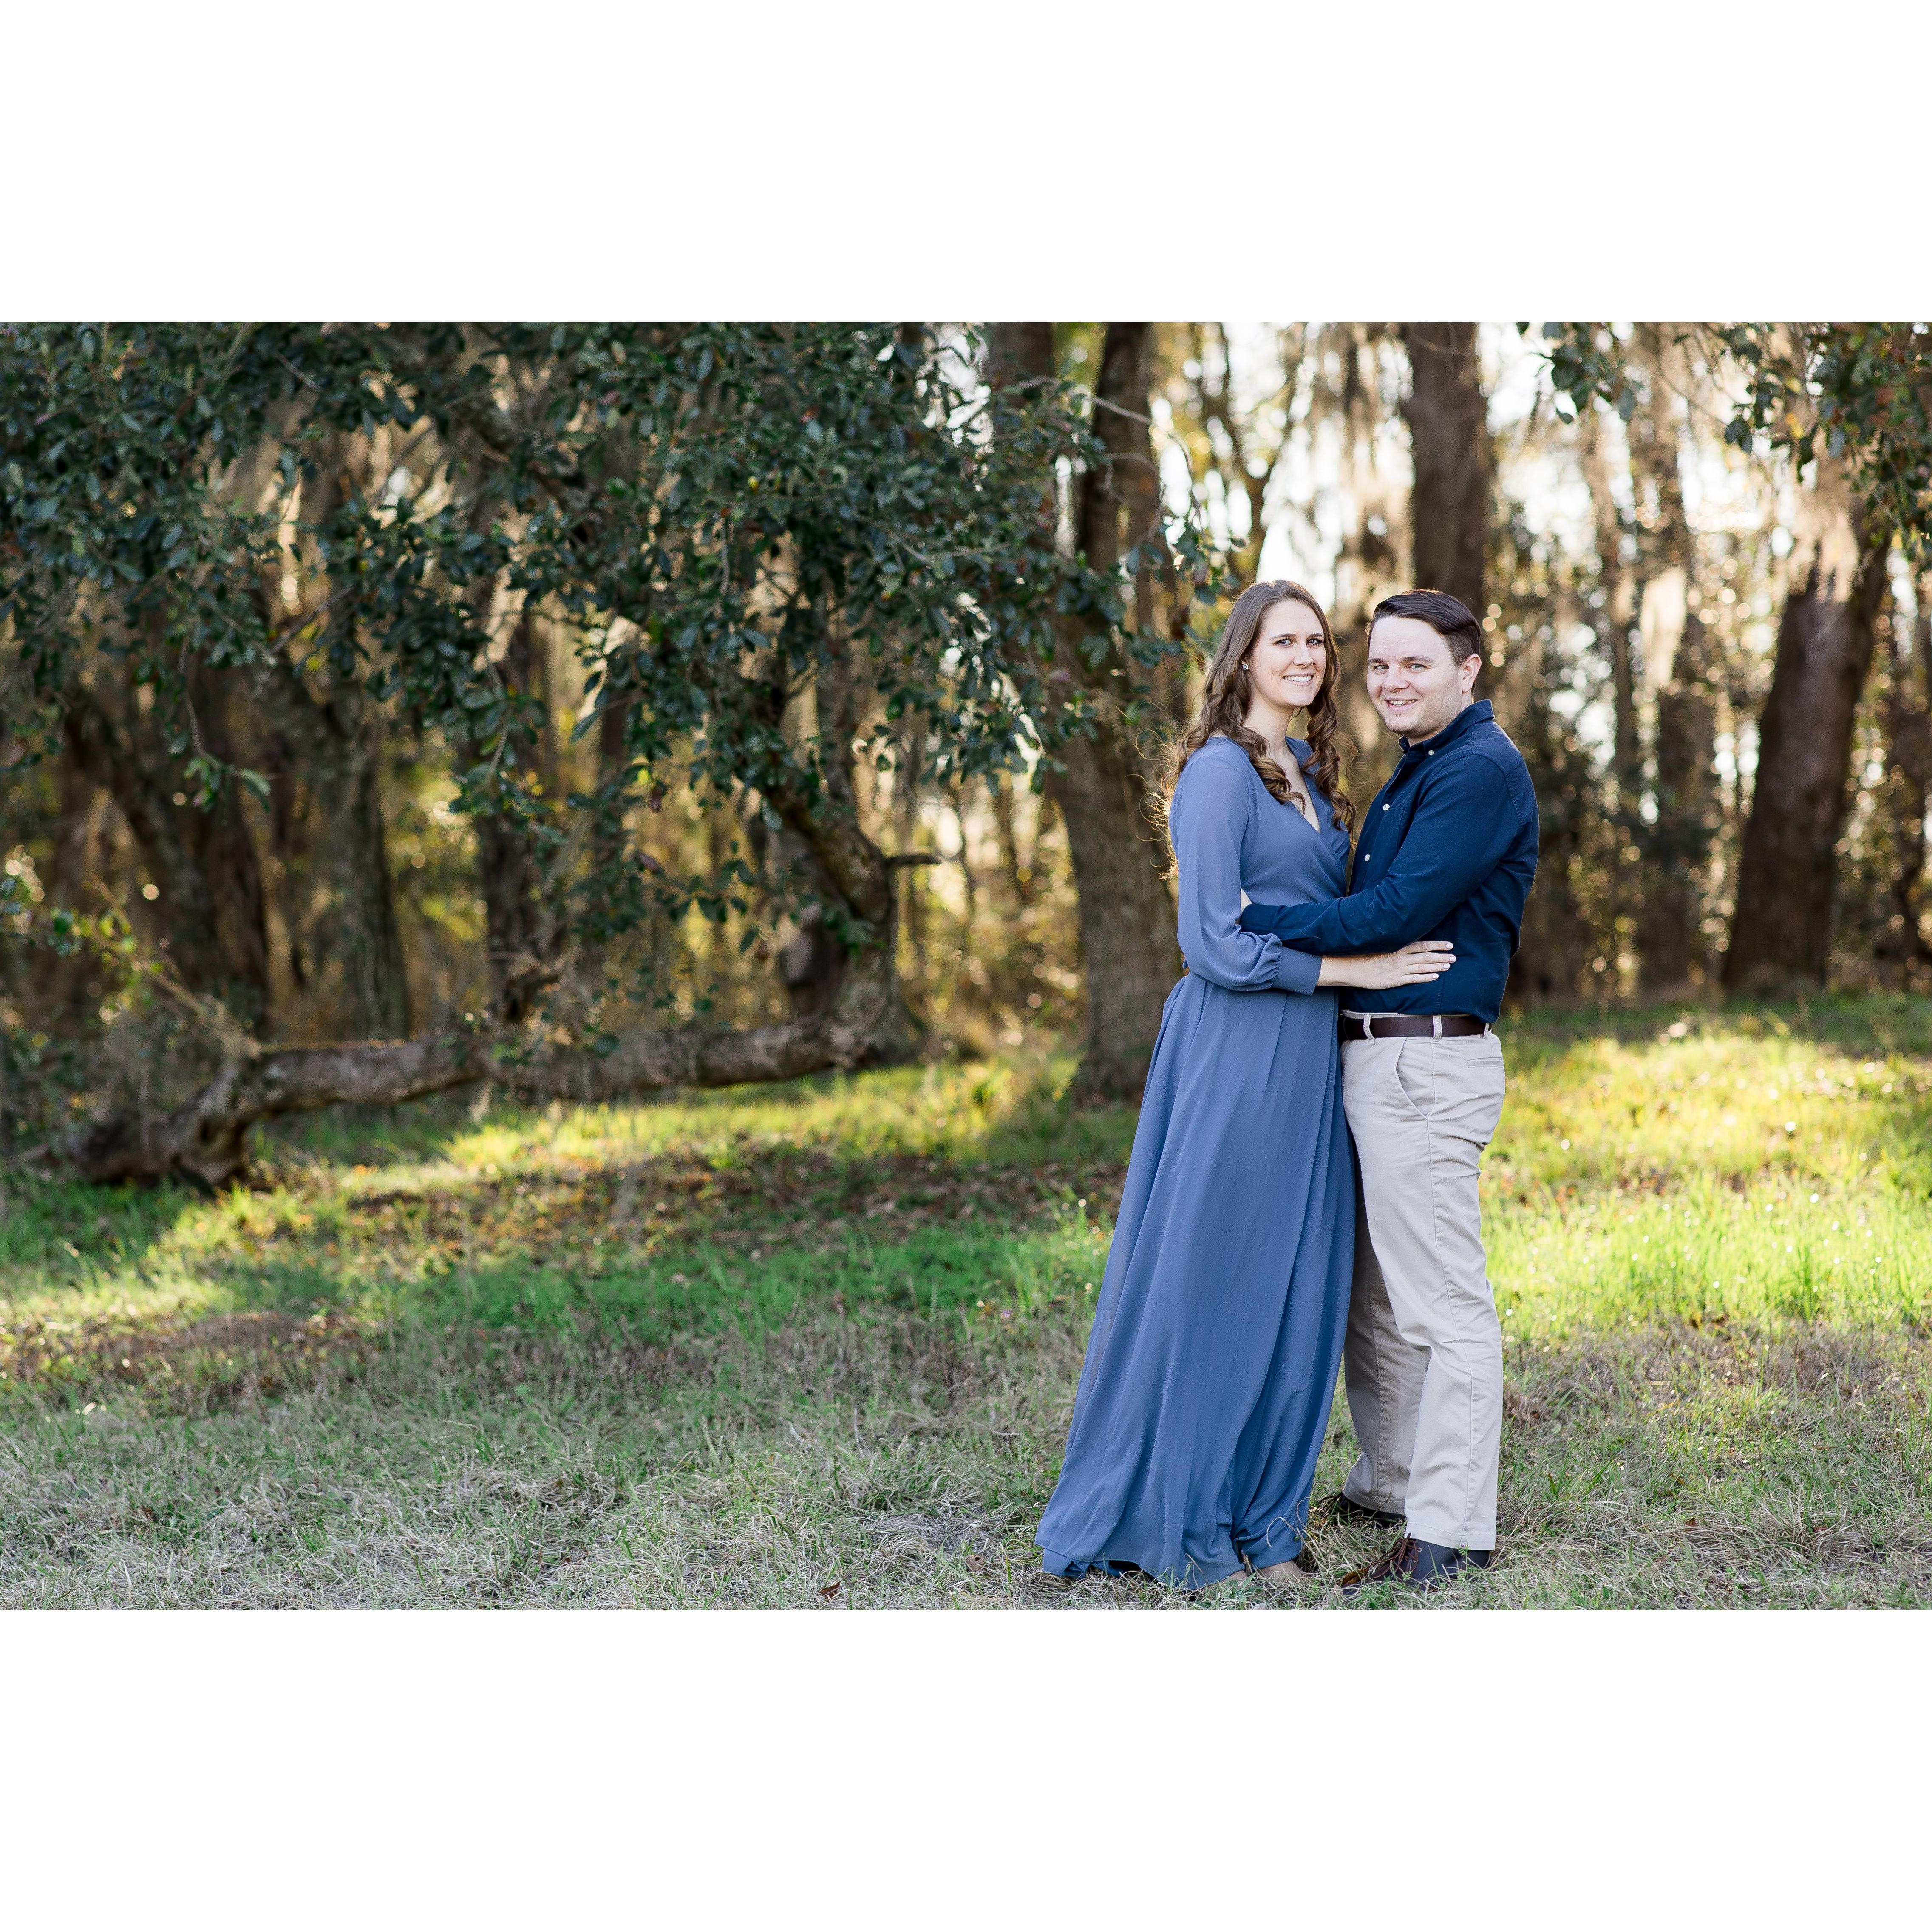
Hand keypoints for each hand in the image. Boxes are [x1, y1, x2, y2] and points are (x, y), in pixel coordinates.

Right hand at [1317, 940, 1454, 989]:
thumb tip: (1409, 943)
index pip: (1423, 945)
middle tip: (1454, 957)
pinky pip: (1414, 979)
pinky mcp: (1396, 980)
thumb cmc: (1366, 956)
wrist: (1353, 968)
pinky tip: (1435, 977)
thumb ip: (1396, 945)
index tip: (1449, 945)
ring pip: (1423, 967)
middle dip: (1441, 956)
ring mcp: (1399, 969)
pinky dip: (1426, 977)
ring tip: (1448, 966)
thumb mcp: (1382, 946)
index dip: (1437, 945)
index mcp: (1398, 947)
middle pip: (1426, 956)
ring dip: (1437, 966)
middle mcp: (1401, 957)